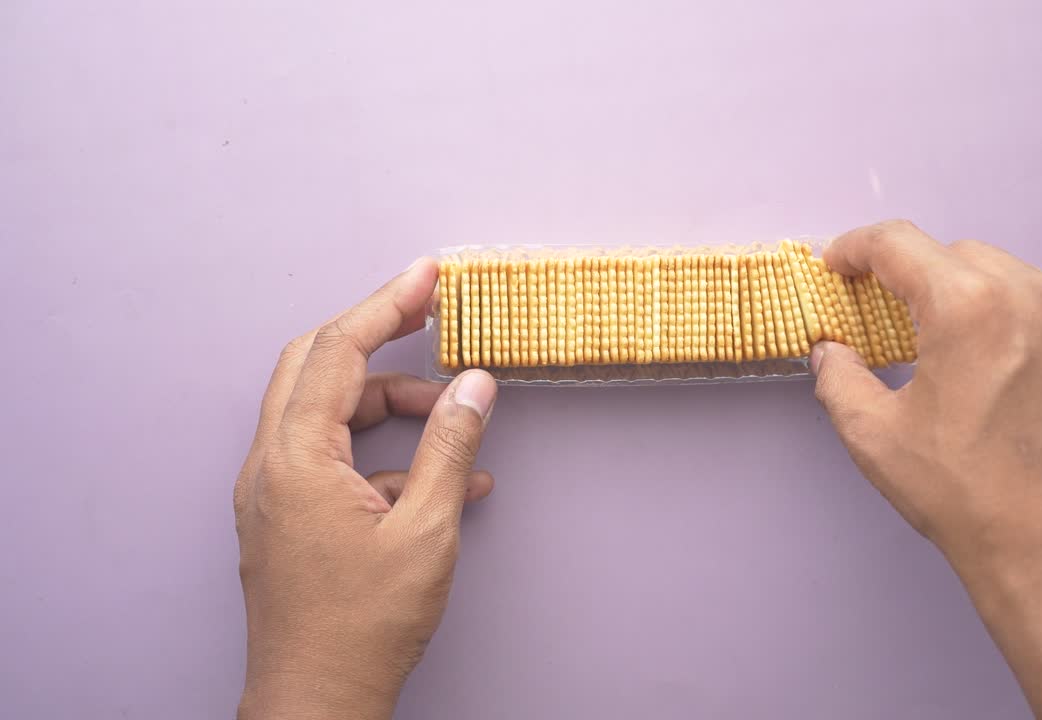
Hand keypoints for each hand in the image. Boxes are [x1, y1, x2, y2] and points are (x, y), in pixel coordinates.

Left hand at [234, 258, 498, 719]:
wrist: (315, 701)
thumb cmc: (361, 626)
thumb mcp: (424, 530)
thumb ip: (448, 446)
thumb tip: (473, 385)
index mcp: (296, 457)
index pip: (337, 351)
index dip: (386, 304)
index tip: (427, 276)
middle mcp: (272, 465)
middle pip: (315, 365)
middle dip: (375, 333)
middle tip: (427, 311)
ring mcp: (275, 492)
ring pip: (327, 413)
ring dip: (388, 404)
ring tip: (453, 419)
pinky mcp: (287, 517)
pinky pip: (333, 460)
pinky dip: (382, 453)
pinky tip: (440, 481)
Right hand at [811, 221, 1041, 718]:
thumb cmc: (966, 497)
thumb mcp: (875, 437)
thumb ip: (839, 378)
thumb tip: (830, 352)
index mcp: (968, 306)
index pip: (899, 244)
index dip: (856, 248)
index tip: (838, 265)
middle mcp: (1035, 295)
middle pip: (957, 255)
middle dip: (916, 277)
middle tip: (889, 316)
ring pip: (1010, 279)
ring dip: (971, 298)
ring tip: (952, 349)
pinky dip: (1019, 326)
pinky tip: (1003, 375)